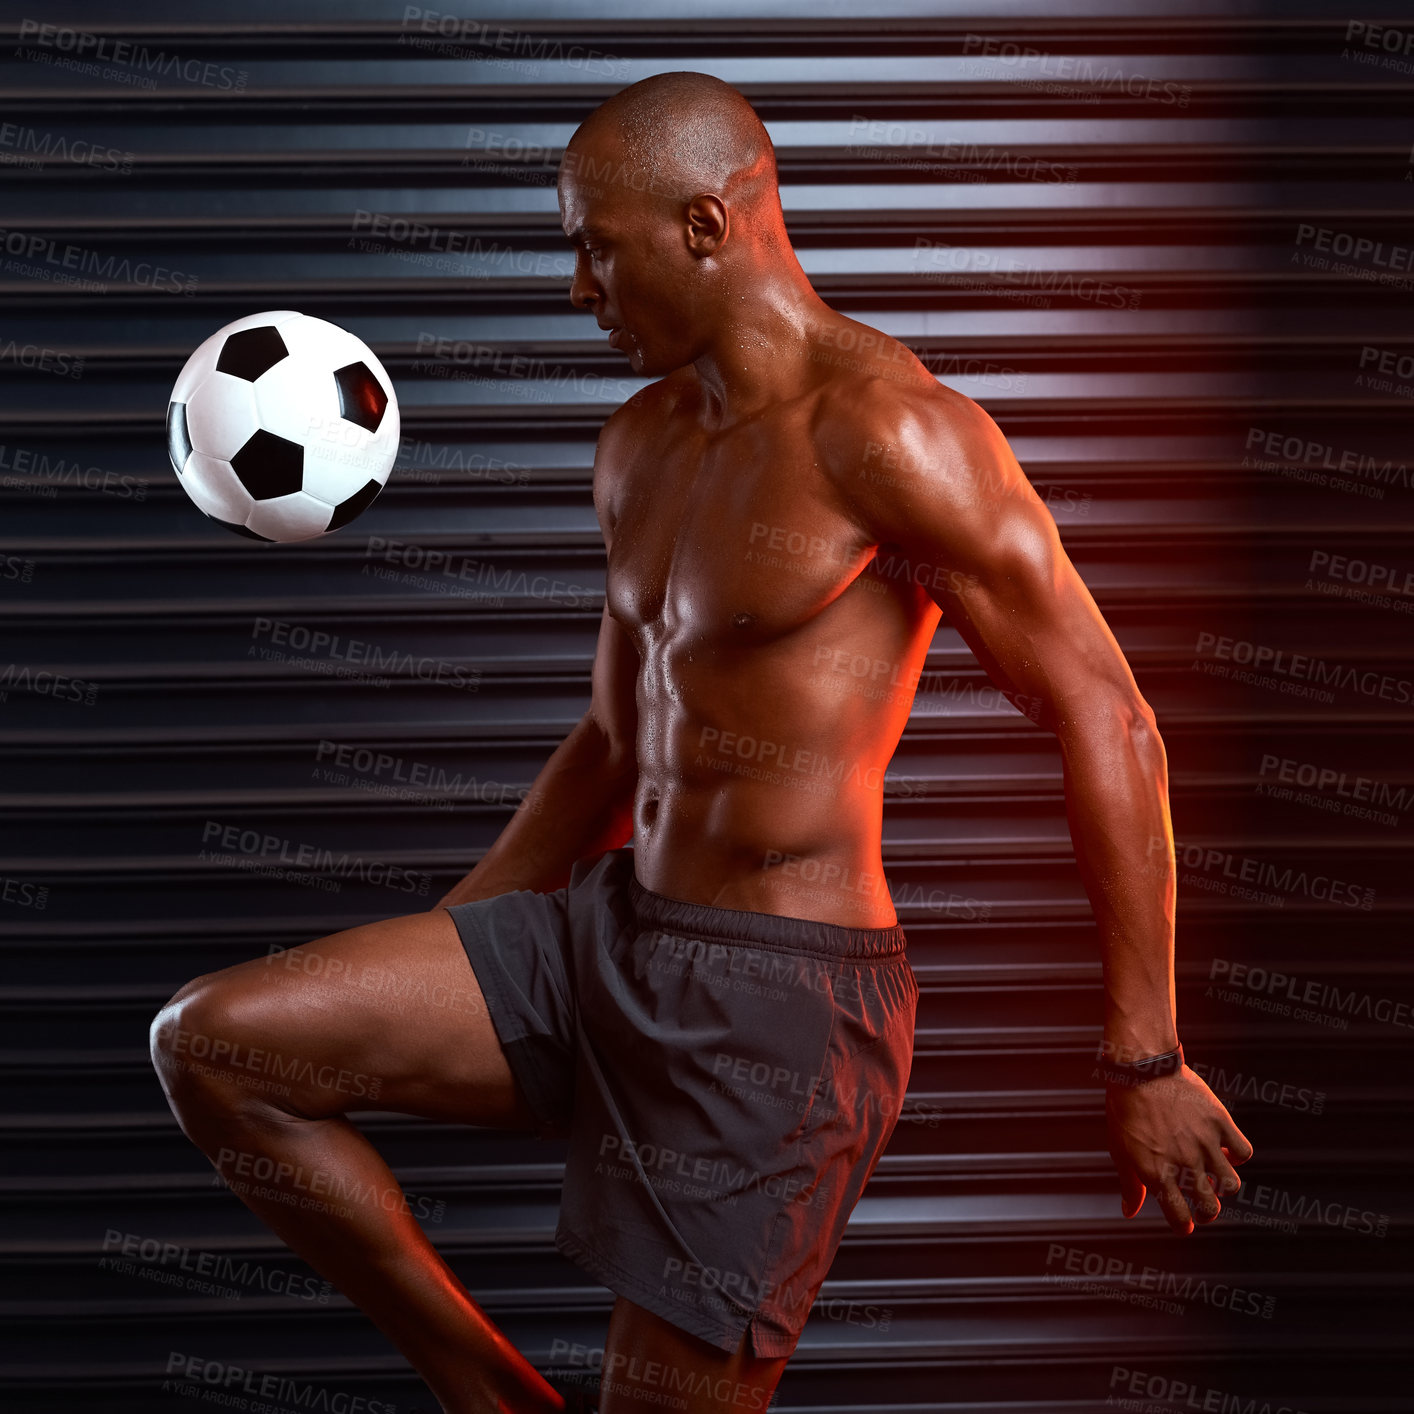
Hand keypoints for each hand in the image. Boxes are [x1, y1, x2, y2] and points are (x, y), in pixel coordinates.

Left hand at [1104, 1065, 1253, 1234]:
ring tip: (1215, 1179)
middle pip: (1210, 1207)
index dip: (1183, 1226)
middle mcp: (1184, 1164)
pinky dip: (1237, 1155)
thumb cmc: (1125, 1109)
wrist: (1140, 1068)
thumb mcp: (1120, 1149)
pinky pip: (1242, 1151)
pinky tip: (1224, 1150)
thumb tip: (1130, 1212)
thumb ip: (1130, 1185)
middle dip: (1207, 1212)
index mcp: (1157, 1174)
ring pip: (1231, 1185)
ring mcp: (1204, 1143)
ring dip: (1224, 1188)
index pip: (1179, 1218)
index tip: (1184, 1224)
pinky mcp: (1219, 1122)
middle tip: (1202, 1205)